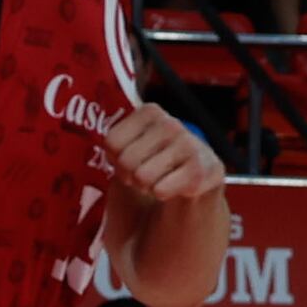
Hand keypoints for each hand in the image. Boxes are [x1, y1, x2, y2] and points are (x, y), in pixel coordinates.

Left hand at [98, 100, 224, 210]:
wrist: (192, 181)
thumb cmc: (153, 162)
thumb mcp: (131, 144)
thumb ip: (114, 142)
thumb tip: (106, 147)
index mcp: (150, 112)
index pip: (112, 143)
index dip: (115, 160)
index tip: (130, 160)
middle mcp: (171, 124)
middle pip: (126, 160)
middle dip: (130, 175)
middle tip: (143, 175)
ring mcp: (189, 145)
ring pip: (142, 177)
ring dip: (146, 186)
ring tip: (159, 179)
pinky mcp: (200, 172)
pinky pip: (161, 190)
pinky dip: (162, 194)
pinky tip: (174, 186)